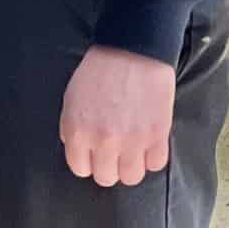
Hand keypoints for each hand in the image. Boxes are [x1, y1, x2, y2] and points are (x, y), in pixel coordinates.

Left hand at [60, 46, 176, 187]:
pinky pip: (156, 165)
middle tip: (116, 151)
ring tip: (133, 149)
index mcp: (77, 132)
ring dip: (132, 165)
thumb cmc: (100, 71)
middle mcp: (102, 141)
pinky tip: (149, 142)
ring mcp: (131, 141)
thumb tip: (79, 151)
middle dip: (109, 166)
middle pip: (106, 177)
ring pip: (131, 177)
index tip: (96, 153)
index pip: (80, 169)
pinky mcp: (157, 136)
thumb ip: (72, 129)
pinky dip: (153, 157)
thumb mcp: (71, 100)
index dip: (89, 161)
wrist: (132, 49)